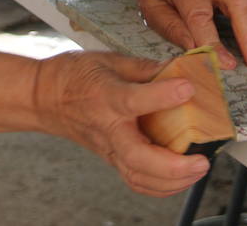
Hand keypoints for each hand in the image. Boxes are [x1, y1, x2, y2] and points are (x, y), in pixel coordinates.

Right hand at [32, 51, 210, 195]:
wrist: (44, 99)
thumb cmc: (74, 76)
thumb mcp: (109, 60)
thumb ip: (146, 68)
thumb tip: (180, 70)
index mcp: (106, 97)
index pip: (134, 101)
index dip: (162, 95)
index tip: (187, 89)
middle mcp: (108, 129)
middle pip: (138, 159)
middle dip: (173, 166)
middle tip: (202, 159)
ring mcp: (109, 149)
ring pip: (138, 178)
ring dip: (173, 181)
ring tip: (198, 169)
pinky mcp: (111, 159)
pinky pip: (136, 181)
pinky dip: (162, 186)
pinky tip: (182, 178)